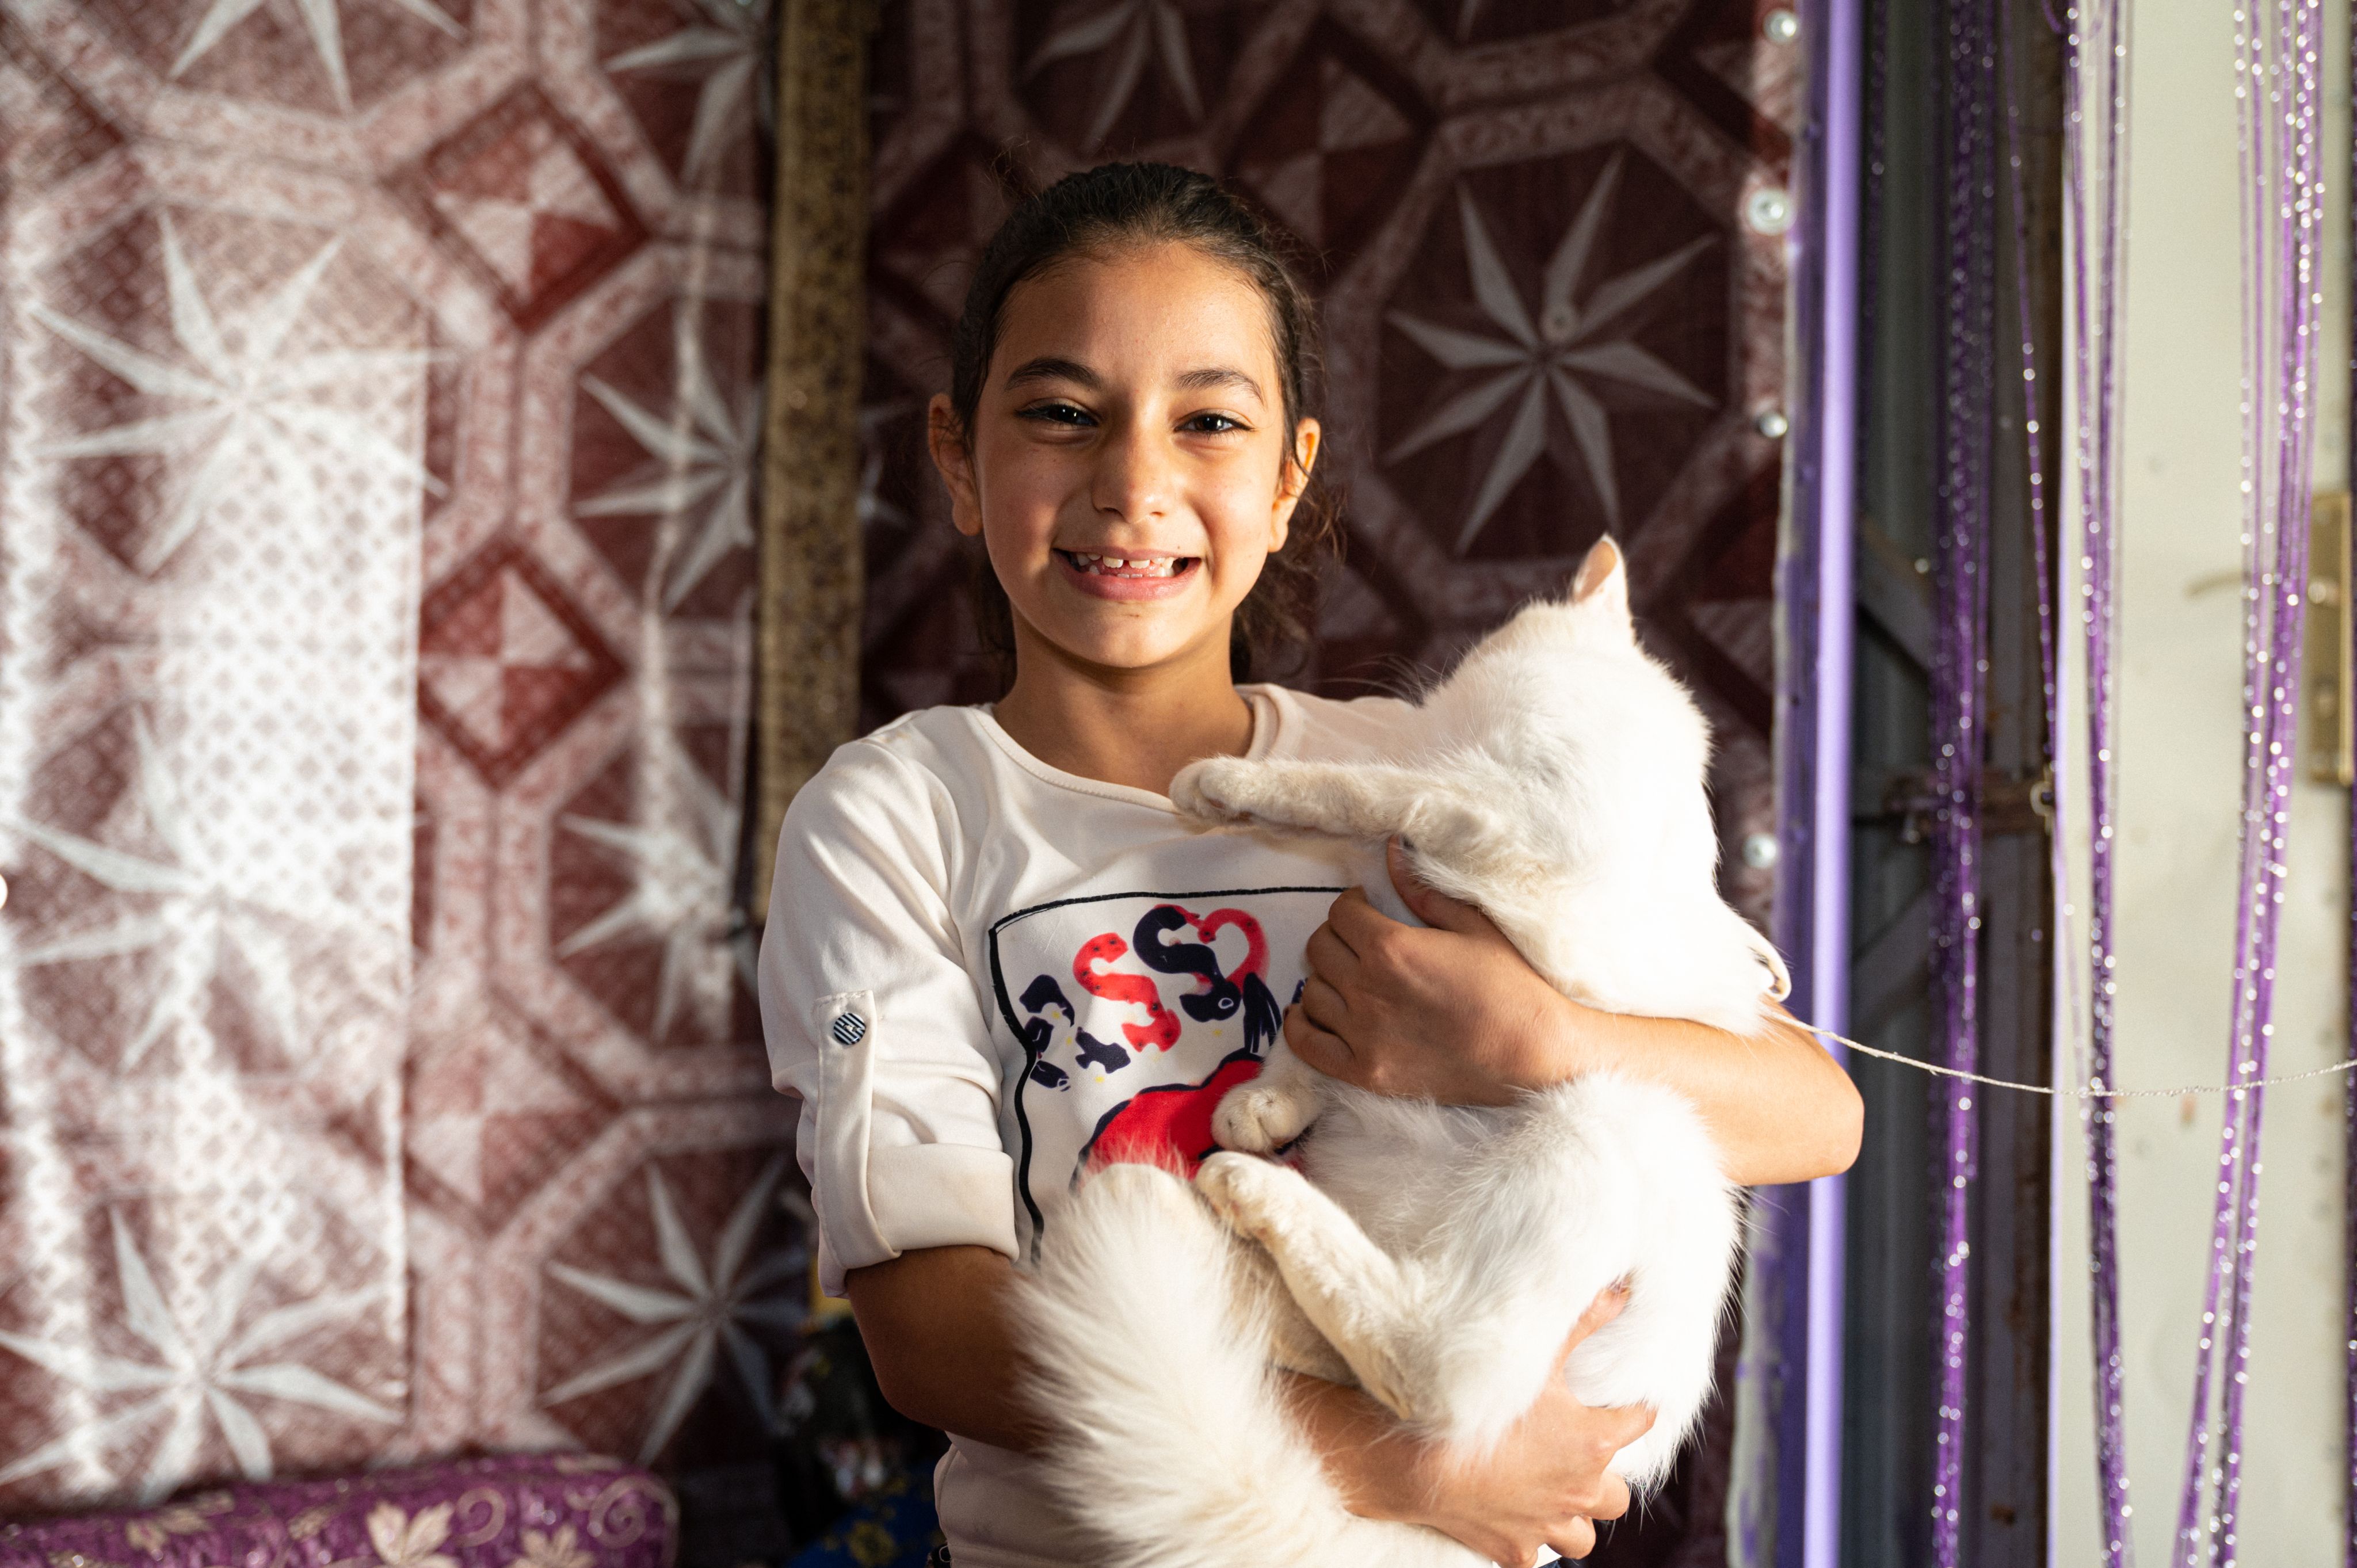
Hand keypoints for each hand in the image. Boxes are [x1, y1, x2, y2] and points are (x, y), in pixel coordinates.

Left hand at [1285, 840, 1582, 1104]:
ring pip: (1310, 993)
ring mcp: (1363, 1036)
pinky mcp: (1365, 1072)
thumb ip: (1423, 889)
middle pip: (1319, 948)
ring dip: (1325, 978)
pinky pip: (1306, 1045)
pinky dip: (1301, 1025)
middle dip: (1337, 937)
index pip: (1340, 913)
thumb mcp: (1473, 925)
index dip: (1353, 905)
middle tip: (1359, 942)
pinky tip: (1312, 1012)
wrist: (1533, 1053)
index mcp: (1391, 949)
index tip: (1367, 909)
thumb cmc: (1511, 985)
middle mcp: (1368, 991)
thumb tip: (1393, 848)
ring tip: (1349, 977)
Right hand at [1400, 1284, 1652, 1564]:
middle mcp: (1578, 1491)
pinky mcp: (1514, 1549)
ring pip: (1583, 1536)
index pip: (1640, 1423)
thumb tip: (1623, 1290)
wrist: (1415, 1460)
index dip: (1634, 1409)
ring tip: (1553, 1491)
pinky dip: (1529, 1537)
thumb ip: (1583, 1321)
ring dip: (1575, 1516)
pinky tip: (1511, 1514)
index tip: (1622, 1401)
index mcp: (1592, 1441)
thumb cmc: (1477, 1406)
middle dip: (1606, 1477)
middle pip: (1619, 1495)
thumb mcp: (1535, 1355)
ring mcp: (1546, 1525)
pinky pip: (1536, 1554)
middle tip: (1579, 1453)